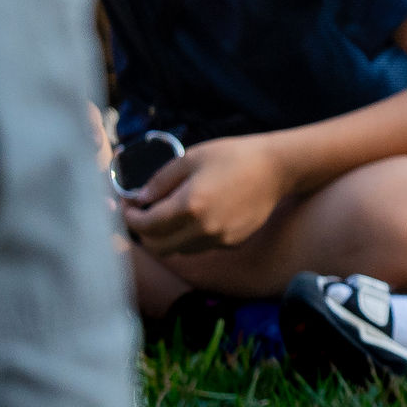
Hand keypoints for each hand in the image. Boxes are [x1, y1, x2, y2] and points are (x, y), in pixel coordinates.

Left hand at [119, 133, 293, 254]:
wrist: (278, 168)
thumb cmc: (234, 156)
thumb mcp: (190, 158)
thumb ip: (160, 181)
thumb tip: (139, 199)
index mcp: (190, 205)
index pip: (144, 225)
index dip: (129, 217)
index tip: (128, 206)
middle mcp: (203, 228)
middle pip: (157, 246)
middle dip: (144, 232)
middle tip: (144, 214)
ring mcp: (220, 238)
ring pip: (178, 250)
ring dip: (166, 237)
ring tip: (170, 216)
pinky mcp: (233, 242)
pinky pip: (201, 246)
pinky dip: (190, 237)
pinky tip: (198, 217)